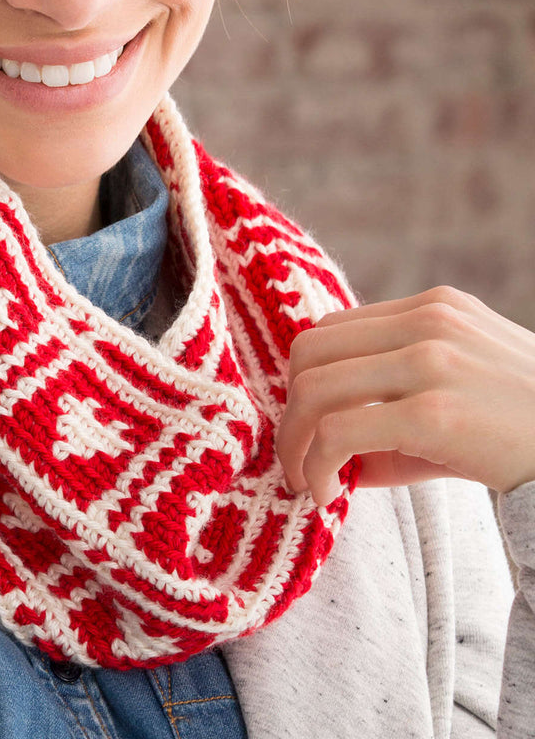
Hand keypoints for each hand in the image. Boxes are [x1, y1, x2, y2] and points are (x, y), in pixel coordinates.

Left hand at [274, 286, 534, 507]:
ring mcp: (431, 360)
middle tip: (296, 460)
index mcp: (433, 308)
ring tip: (306, 481)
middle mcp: (428, 321)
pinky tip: (327, 491)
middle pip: (309, 354)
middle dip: (290, 411)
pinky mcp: (434, 410)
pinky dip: (317, 463)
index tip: (307, 430)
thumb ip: (393, 409)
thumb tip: (329, 457)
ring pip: (313, 390)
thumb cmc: (526, 435)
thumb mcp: (460, 398)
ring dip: (295, 443)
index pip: (331, 332)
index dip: (305, 383)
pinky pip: (339, 430)